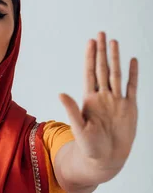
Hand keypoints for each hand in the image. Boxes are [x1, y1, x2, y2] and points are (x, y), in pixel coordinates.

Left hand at [58, 32, 137, 172]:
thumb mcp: (79, 128)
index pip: (90, 73)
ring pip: (116, 74)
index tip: (90, 42)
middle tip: (101, 33)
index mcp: (90, 100)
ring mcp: (117, 101)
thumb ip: (71, 110)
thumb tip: (60, 93)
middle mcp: (103, 97)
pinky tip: (133, 61)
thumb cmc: (89, 147)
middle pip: (103, 69)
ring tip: (114, 42)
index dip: (90, 57)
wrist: (106, 159)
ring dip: (116, 58)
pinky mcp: (129, 108)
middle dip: (101, 52)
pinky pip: (132, 87)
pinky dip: (133, 74)